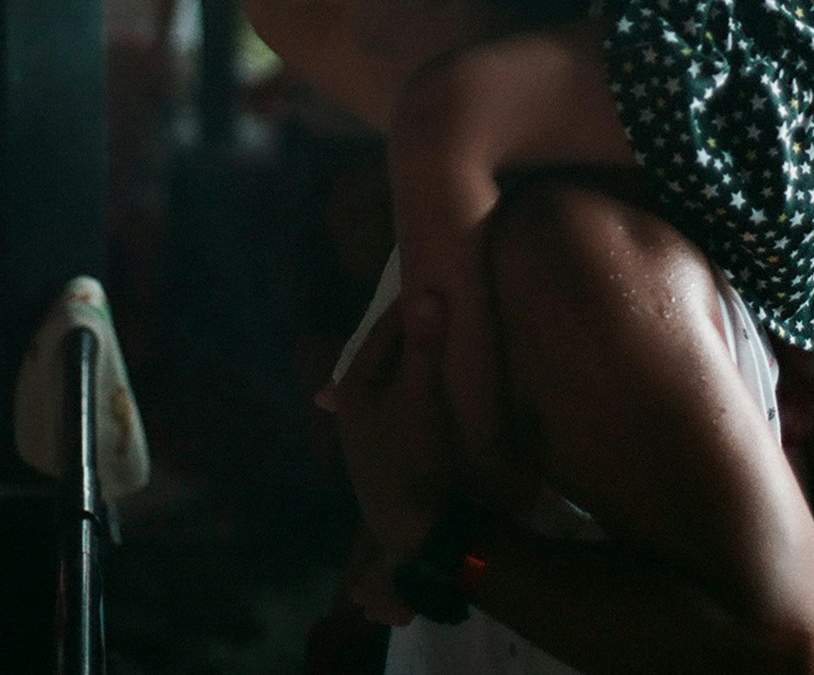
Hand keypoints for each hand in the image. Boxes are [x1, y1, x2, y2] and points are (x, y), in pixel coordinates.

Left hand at [320, 294, 456, 568]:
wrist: (426, 536)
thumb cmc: (413, 460)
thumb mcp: (420, 398)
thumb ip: (423, 346)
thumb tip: (428, 291)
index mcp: (353, 389)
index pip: (382, 331)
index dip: (411, 304)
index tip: (441, 277)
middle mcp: (359, 404)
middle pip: (393, 352)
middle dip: (421, 330)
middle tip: (456, 301)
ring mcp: (379, 427)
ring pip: (405, 375)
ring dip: (428, 356)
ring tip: (460, 330)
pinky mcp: (401, 444)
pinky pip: (416, 397)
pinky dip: (432, 381)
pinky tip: (454, 373)